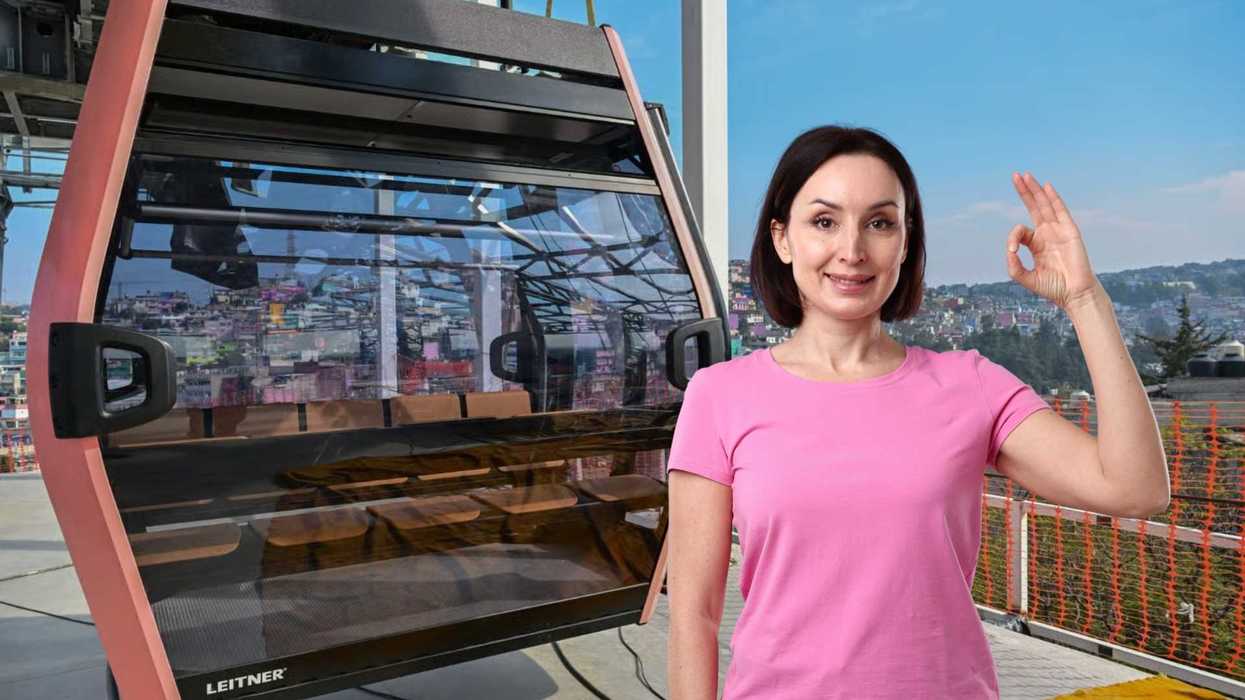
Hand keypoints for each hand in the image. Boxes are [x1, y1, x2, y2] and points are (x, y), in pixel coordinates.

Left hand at [1008, 172, 1101, 310]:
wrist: (1074, 294)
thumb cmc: (1053, 287)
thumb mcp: (1026, 278)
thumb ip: (1014, 267)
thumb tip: (1009, 251)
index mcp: (1037, 244)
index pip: (1020, 231)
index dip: (1013, 238)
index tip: (1013, 251)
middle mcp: (1048, 234)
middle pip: (1034, 207)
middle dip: (1024, 192)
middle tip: (1015, 175)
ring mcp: (1059, 231)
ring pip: (1045, 205)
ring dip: (1034, 190)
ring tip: (1025, 175)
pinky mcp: (1070, 231)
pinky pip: (1060, 211)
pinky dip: (1053, 198)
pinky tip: (1045, 186)